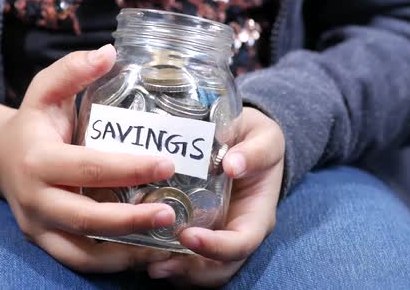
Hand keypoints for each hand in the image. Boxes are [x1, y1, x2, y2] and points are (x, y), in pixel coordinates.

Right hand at [0, 45, 177, 272]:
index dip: (130, 167)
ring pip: (82, 253)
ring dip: (126, 253)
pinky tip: (145, 252)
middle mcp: (35, 199)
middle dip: (131, 219)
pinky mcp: (44, 242)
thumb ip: (72, 70)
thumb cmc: (33, 123)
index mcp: (38, 159)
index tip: (167, 164)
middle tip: (172, 214)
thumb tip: (109, 53)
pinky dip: (112, 263)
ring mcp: (37, 226)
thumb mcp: (45, 90)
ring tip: (165, 244)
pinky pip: (79, 261)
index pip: (89, 167)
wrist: (0, 159)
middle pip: (86, 218)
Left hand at [147, 107, 284, 286]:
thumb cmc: (257, 140)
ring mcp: (218, 235)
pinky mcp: (199, 230)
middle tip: (157, 264)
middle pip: (219, 268)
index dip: (216, 248)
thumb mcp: (265, 139)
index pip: (241, 244)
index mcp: (257, 215)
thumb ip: (254, 152)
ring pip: (201, 269)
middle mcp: (238, 232)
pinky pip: (185, 257)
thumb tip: (232, 165)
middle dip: (189, 270)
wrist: (246, 139)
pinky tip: (144, 252)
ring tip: (148, 264)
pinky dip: (167, 260)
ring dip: (176, 271)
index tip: (187, 237)